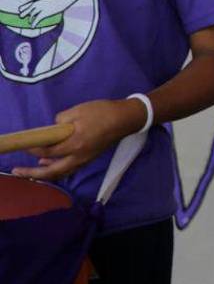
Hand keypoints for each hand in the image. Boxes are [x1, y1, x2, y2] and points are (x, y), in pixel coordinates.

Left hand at [11, 98, 146, 180]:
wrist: (126, 118)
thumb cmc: (103, 112)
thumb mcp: (79, 110)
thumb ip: (62, 119)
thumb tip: (53, 127)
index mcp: (76, 144)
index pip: (49, 151)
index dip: (34, 149)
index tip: (25, 144)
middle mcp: (79, 156)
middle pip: (52, 171)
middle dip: (33, 174)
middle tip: (18, 172)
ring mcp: (85, 159)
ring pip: (61, 172)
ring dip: (45, 173)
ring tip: (31, 171)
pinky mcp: (89, 157)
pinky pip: (69, 168)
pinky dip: (57, 168)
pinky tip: (49, 162)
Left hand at [16, 0, 73, 24]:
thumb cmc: (57, 0)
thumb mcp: (47, 1)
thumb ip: (42, 4)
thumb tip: (40, 9)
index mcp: (37, 0)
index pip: (26, 5)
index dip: (23, 8)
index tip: (20, 10)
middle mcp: (37, 4)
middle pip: (26, 10)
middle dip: (24, 14)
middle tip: (22, 17)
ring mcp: (40, 8)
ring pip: (31, 15)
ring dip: (30, 20)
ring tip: (30, 23)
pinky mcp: (44, 13)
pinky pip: (36, 19)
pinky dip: (33, 24)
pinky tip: (33, 26)